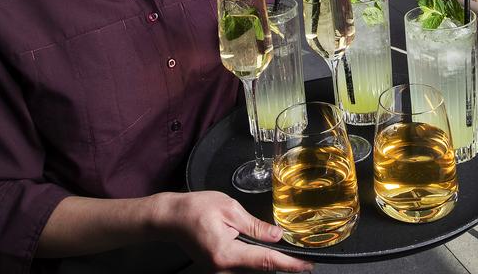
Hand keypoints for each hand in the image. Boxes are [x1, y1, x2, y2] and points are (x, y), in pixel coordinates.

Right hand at [151, 191, 311, 272]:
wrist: (171, 218)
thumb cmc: (195, 209)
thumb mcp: (230, 209)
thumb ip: (255, 226)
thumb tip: (276, 235)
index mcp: (227, 254)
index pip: (266, 261)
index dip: (289, 265)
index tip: (307, 266)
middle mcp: (222, 268)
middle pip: (261, 268)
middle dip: (281, 262)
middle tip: (301, 259)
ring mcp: (219, 271)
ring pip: (252, 269)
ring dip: (268, 261)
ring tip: (287, 256)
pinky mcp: (218, 268)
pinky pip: (242, 266)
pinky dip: (255, 260)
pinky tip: (264, 252)